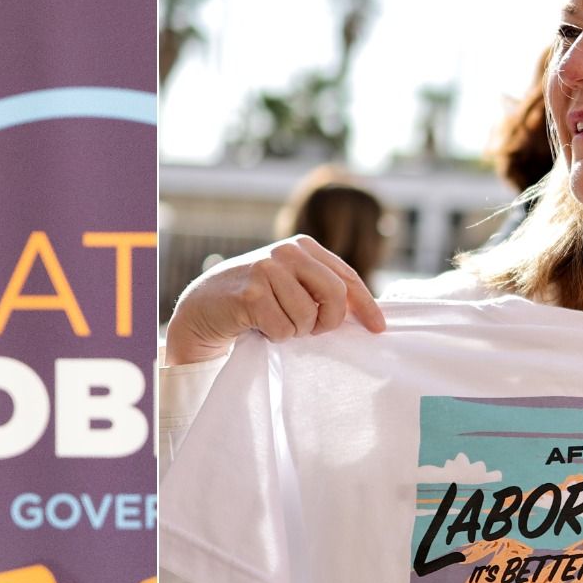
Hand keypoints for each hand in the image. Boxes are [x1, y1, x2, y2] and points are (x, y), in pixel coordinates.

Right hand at [165, 235, 385, 364]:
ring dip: (295, 331)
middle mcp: (286, 251)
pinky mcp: (251, 292)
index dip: (366, 304)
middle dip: (328, 321)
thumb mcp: (289, 284)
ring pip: (307, 317)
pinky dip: (275, 336)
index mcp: (302, 246)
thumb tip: (361, 313)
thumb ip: (319, 289)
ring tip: (275, 323)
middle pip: (334, 294)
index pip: (345, 276)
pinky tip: (258, 325)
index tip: (379, 328)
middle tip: (311, 331)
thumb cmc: (253, 300)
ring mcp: (267, 269)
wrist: (203, 307)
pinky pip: (283, 329)